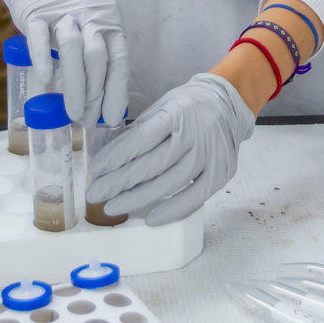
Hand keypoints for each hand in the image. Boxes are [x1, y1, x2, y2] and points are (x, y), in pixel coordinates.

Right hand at [0, 0, 128, 128]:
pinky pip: (41, 37)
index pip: (118, 58)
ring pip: (73, 48)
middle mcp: (90, 14)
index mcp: (109, 20)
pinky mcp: (36, 12)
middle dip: (94, 94)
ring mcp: (62, 12)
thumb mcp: (91, 27)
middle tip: (86, 119)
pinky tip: (46, 81)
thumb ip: (97, 57)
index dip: (116, 91)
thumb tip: (101, 104)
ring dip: (75, 84)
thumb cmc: (68, 12)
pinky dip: (45, 59)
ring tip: (72, 112)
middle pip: (97, 57)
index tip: (111, 118)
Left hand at [86, 72, 253, 225]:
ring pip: (168, 184)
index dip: (115, 156)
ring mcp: (208, 156)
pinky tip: (150, 218)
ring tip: (113, 207)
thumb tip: (112, 156)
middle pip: (151, 165)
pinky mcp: (220, 174)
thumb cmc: (188, 106)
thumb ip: (141, 129)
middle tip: (95, 194)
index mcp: (175, 113)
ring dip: (137, 199)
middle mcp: (193, 135)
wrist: (228, 104)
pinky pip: (194, 198)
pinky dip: (171, 210)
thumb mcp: (163, 105)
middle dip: (118, 182)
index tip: (95, 170)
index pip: (140, 139)